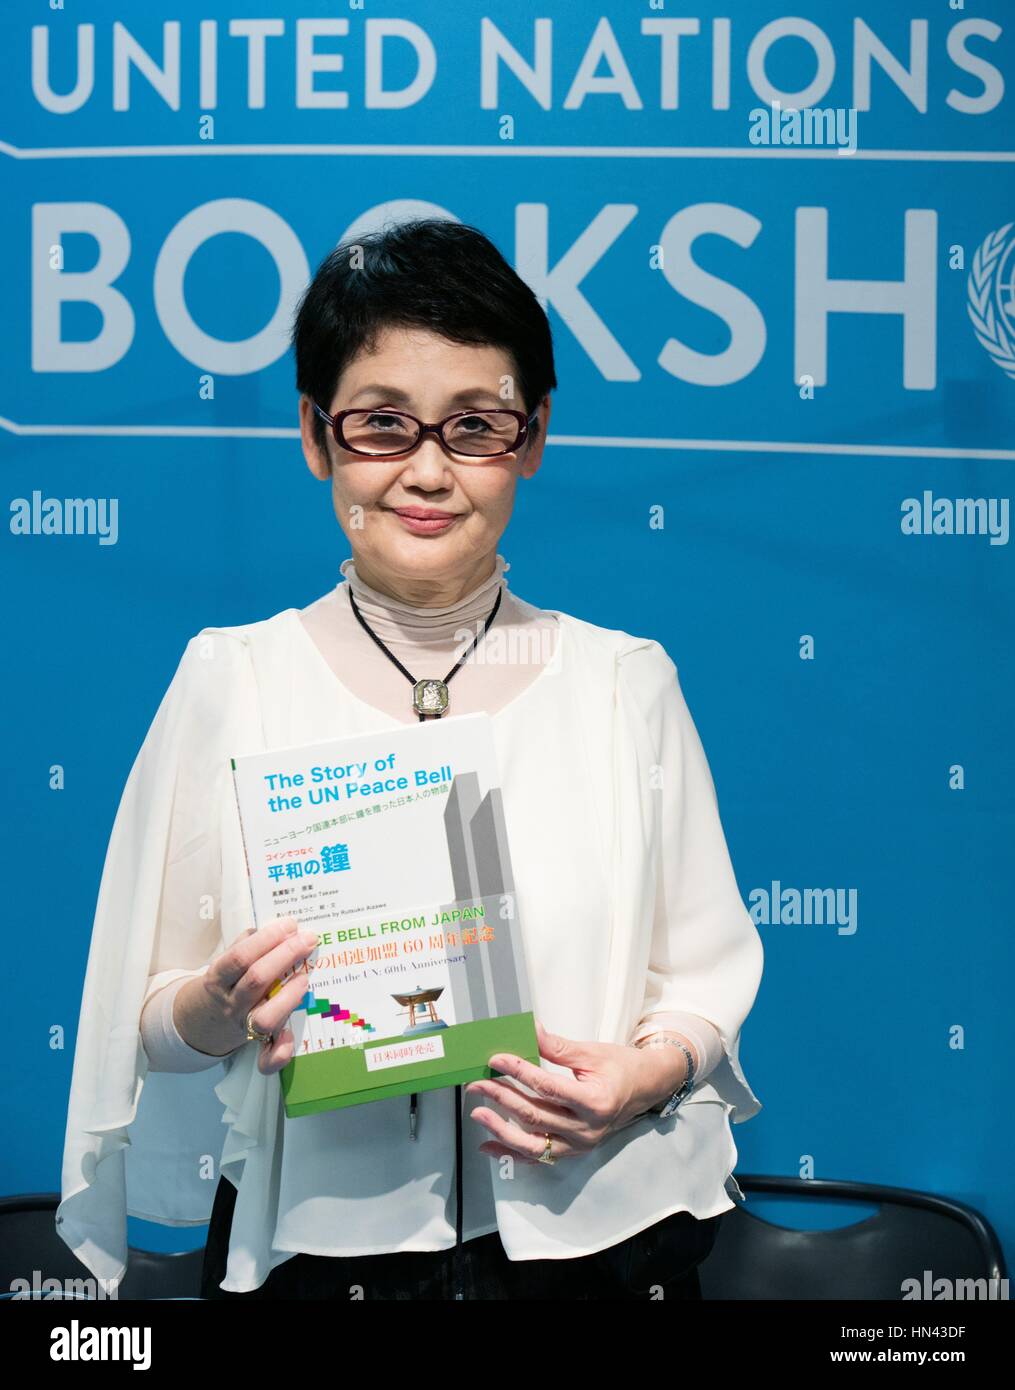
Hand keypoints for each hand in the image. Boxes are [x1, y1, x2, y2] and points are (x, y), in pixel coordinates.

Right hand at [172, 917, 317, 1073]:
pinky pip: (266, 1058)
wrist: (198, 1022)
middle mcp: (230, 1003)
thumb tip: (277, 928)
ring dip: (288, 996)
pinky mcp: (254, 1045)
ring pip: (264, 1018)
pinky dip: (281, 1050)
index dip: (267, 939)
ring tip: (305, 977)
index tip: (290, 925)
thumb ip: (246, 944)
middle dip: (285, 955)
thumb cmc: (224, 983)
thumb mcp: (225, 961)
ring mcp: (243, 1026)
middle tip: (308, 939)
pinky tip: (294, 1033)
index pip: (241, 956)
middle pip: (256, 980)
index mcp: (218, 978)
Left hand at [464, 1020, 688, 1162]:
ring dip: (502, 1130)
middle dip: (503, 1098)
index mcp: (595, 1102)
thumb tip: (527, 1029)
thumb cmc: (621, 1068)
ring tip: (478, 1113)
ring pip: (534, 1144)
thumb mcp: (591, 1053)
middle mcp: (587, 1130)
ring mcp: (580, 1145)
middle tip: (478, 1083)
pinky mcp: (573, 1151)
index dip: (519, 1072)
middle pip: (536, 1116)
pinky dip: (512, 1154)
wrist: (646, 1089)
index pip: (548, 1088)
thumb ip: (556, 1046)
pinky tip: (489, 1146)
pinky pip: (539, 1158)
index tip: (496, 1060)